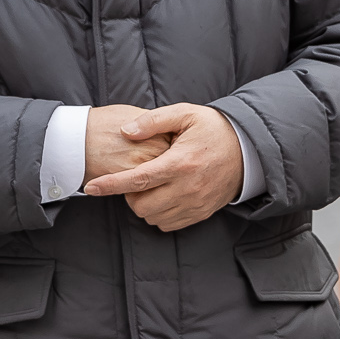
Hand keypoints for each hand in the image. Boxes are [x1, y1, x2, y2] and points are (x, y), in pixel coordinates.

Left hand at [82, 103, 244, 232]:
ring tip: (151, 187)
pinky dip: (159, 214)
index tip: (91, 188)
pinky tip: (163, 197)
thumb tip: (126, 131)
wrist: (248, 150)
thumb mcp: (185, 114)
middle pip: (141, 205)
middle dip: (129, 195)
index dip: (110, 185)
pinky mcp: (201, 213)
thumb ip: (153, 121)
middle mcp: (188, 187)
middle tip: (136, 179)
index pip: (137, 178)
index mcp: (180, 162)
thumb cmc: (213, 129)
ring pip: (153, 217)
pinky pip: (168, 224)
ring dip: (144, 205)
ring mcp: (195, 203)